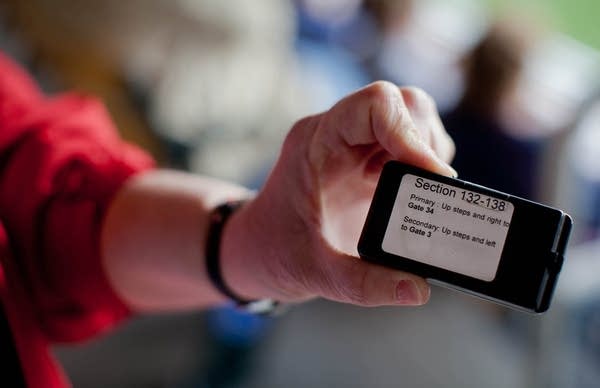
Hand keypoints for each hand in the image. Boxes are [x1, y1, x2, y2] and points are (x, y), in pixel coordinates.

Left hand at [222, 81, 455, 306]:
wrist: (258, 248)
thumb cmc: (273, 251)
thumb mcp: (312, 273)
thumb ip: (362, 284)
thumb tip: (418, 289)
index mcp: (316, 143)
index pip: (372, 105)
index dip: (409, 132)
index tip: (432, 175)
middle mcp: (338, 133)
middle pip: (401, 104)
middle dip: (426, 143)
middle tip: (430, 189)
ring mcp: (355, 145)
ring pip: (412, 118)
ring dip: (430, 153)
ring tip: (420, 195)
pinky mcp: (370, 161)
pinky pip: (411, 144)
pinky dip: (425, 167)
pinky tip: (414, 198)